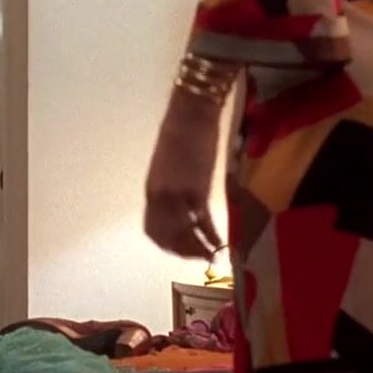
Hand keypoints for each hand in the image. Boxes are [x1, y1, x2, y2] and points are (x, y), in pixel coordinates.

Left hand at [145, 89, 224, 258]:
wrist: (192, 114)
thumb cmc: (179, 135)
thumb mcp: (166, 168)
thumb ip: (169, 190)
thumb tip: (179, 208)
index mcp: (151, 192)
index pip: (152, 230)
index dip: (165, 245)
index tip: (179, 250)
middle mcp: (160, 198)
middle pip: (168, 237)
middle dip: (184, 252)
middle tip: (199, 257)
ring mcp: (178, 196)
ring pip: (186, 235)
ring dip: (198, 249)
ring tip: (211, 255)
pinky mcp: (197, 191)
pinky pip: (204, 223)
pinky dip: (212, 237)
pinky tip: (221, 244)